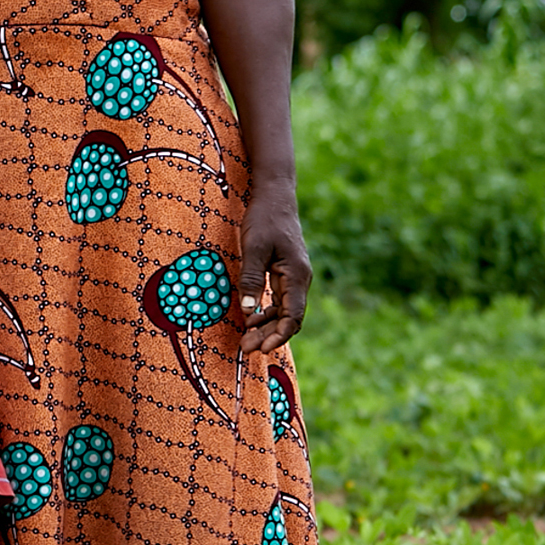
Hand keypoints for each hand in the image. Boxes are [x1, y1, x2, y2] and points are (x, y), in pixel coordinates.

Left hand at [236, 180, 310, 354]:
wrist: (274, 196)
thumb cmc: (265, 219)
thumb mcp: (254, 248)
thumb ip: (252, 279)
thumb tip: (248, 311)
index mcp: (297, 275)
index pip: (293, 316)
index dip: (279, 336)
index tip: (263, 348)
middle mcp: (299, 279)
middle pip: (287, 318)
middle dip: (268, 335)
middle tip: (246, 348)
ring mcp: (292, 277)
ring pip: (282, 311)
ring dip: (265, 326)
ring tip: (246, 339)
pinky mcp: (284, 273)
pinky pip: (277, 300)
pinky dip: (265, 312)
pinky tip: (250, 319)